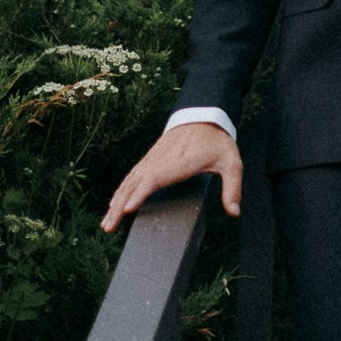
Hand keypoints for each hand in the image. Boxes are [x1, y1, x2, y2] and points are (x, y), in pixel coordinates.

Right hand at [102, 122, 243, 231]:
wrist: (205, 114)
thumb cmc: (218, 140)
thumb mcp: (232, 163)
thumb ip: (233, 187)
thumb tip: (234, 212)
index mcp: (180, 162)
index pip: (156, 178)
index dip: (141, 193)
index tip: (127, 208)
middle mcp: (162, 160)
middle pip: (135, 183)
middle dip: (119, 205)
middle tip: (108, 227)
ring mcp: (153, 159)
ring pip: (130, 181)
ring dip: (116, 201)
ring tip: (106, 223)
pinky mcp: (151, 158)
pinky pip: (132, 176)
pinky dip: (121, 190)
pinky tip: (114, 203)